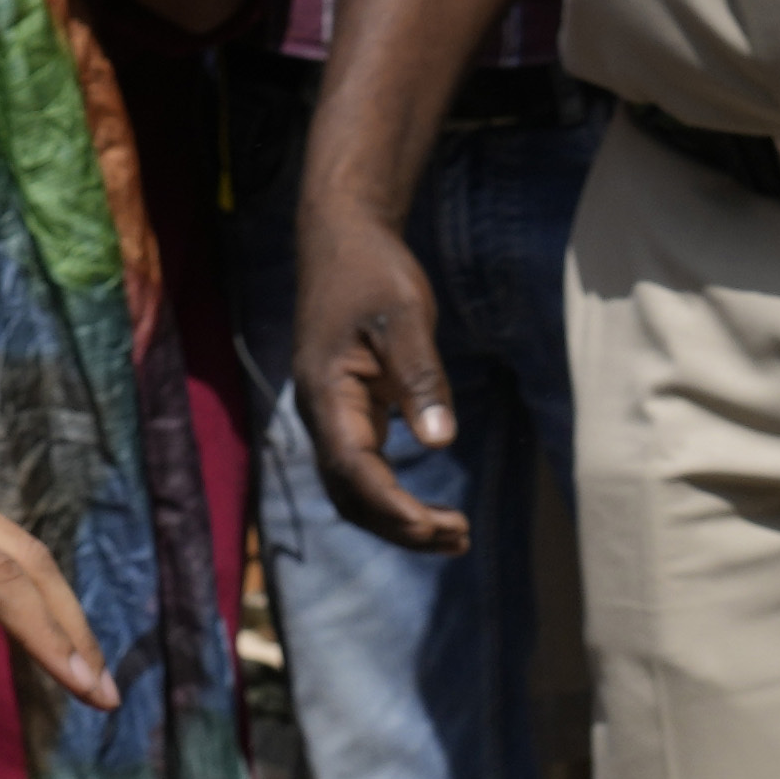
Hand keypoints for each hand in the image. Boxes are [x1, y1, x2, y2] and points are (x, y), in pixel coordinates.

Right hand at [289, 182, 465, 551]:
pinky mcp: (347, 413)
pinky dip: (392, 498)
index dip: (392, 505)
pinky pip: (362, 472)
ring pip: (354, 491)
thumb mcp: (404, 316)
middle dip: (400, 526)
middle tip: (458, 539)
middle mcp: (321, 415)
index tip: (433, 525)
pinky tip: (427, 510)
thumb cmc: (372, 272)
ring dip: (398, 520)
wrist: (342, 240)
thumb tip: (439, 441)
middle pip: (351, 496)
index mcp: (326, 394)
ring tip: (453, 535)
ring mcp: (331, 417)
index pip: (353, 470)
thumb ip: (420, 377)